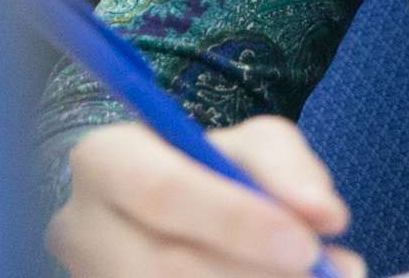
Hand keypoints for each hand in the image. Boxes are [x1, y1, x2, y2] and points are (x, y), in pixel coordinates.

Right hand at [45, 115, 366, 276]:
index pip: (163, 190)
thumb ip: (288, 169)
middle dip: (249, 272)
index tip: (308, 243)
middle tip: (317, 274)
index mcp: (105, 160)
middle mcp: (82, 228)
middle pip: (163, 265)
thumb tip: (327, 217)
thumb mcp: (249, 145)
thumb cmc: (209, 171)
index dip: (236, 221)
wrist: (159, 215)